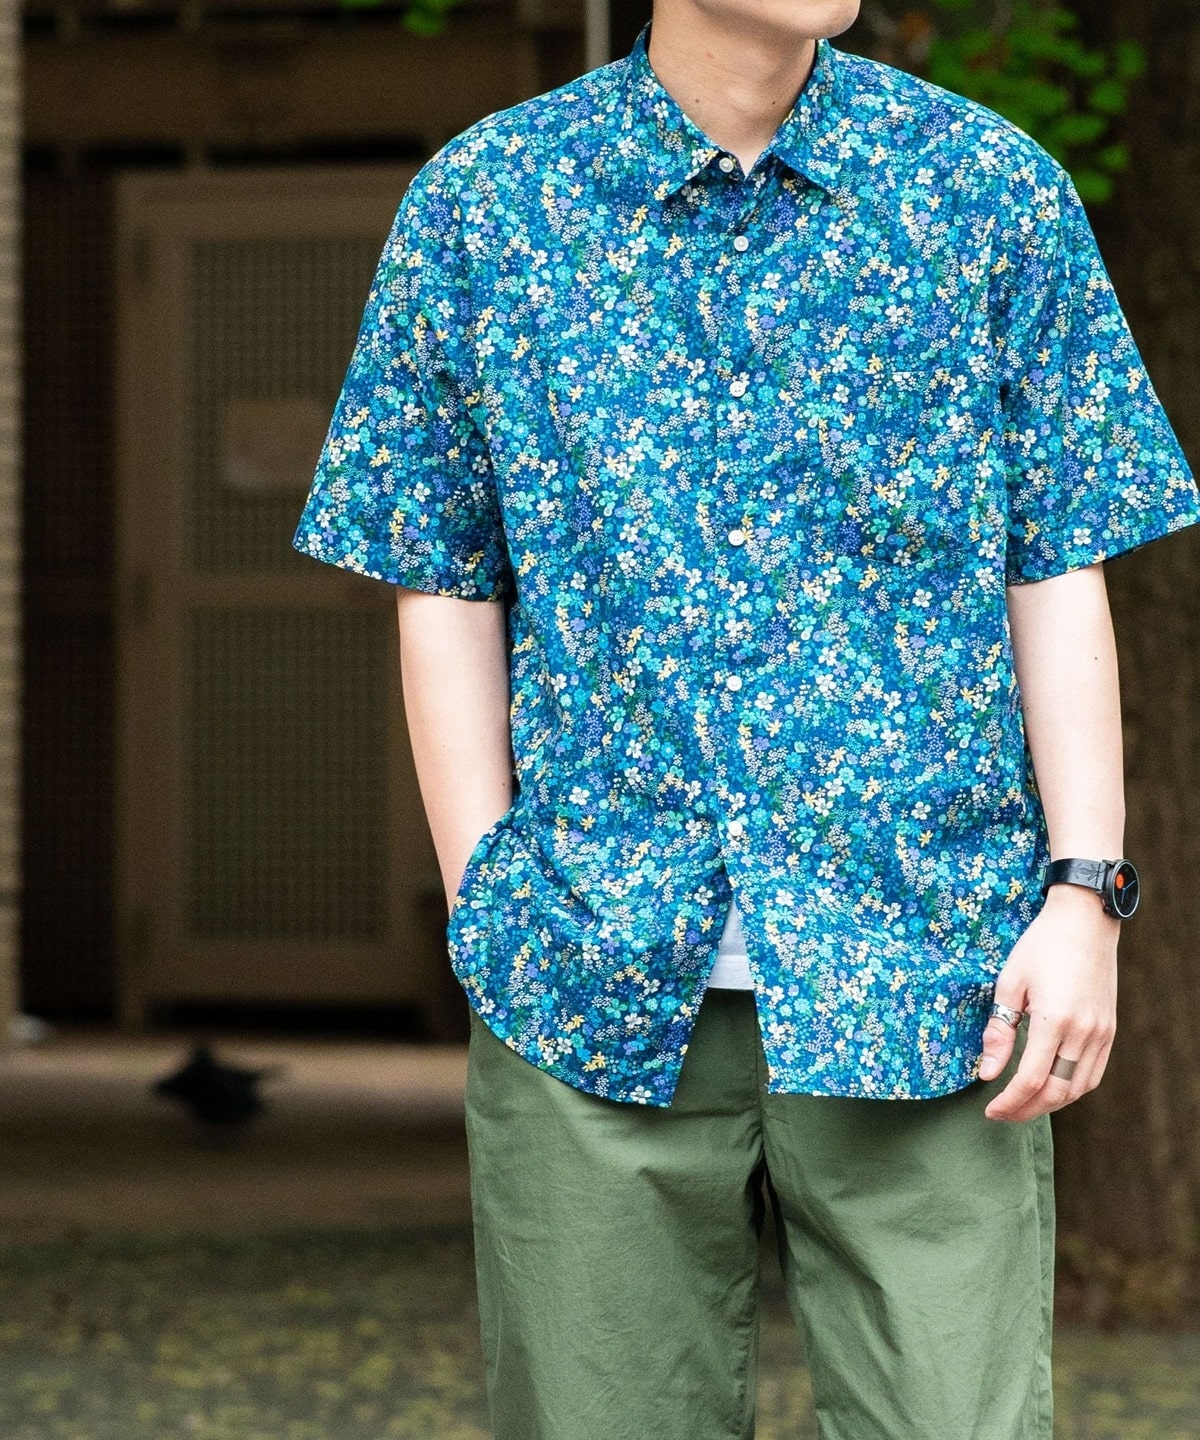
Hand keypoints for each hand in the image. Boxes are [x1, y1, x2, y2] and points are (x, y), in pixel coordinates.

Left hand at [979, 884, 1118, 1121]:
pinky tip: (1051, 1088)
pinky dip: (1072, 1088)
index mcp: (1055, 1020)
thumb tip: (987, 1073)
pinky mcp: (1109, 1030)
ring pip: (1078, 1088)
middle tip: (1001, 1114)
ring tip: (1023, 1105)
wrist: (1084, 922)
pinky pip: (1093, 1073)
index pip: (1031, 1080)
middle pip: (1056, 1092)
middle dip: (1026, 1110)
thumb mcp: (1009, 983)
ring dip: (1050, 1103)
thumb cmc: (1041, 947)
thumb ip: (999, 1031)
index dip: (1009, 1102)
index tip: (989, 1110)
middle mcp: (1084, 1033)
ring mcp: (1101, 1033)